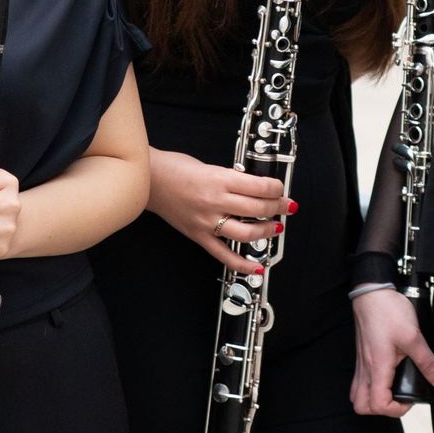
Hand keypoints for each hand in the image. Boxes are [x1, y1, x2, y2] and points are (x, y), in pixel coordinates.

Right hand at [145, 148, 291, 272]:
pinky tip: (257, 267)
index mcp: (219, 179)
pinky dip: (242, 264)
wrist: (146, 180)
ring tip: (274, 228)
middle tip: (286, 206)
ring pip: (247, 233)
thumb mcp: (208, 165)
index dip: (277, 189)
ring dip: (266, 232)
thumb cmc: (174, 167)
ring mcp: (207, 221)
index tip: (281, 189)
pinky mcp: (198, 236)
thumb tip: (253, 187)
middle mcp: (215, 201)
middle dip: (278, 207)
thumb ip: (230, 178)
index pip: (259, 186)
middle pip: (258, 208)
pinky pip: (224, 255)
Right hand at [349, 287, 433, 416]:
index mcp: (378, 367)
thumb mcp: (414, 337)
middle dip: (380, 409)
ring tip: (392, 389)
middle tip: (399, 397)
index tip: (410, 399)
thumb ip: (428, 363)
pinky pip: (359, 380)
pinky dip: (370, 386)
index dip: (396, 410)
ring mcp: (361, 361)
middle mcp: (366, 368)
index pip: (378, 404)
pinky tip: (386, 376)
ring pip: (357, 394)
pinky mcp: (362, 354)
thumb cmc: (388, 310)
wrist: (372, 291)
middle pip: (361, 405)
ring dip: (372, 399)